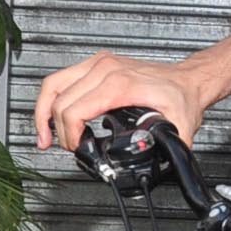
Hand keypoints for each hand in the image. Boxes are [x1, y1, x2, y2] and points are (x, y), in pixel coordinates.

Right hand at [34, 51, 212, 151]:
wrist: (187, 79)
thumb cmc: (180, 96)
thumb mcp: (178, 127)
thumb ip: (169, 150)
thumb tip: (159, 167)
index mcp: (119, 84)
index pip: (75, 110)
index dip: (70, 136)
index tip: (77, 149)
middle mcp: (105, 69)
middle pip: (60, 100)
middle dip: (57, 131)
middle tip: (66, 149)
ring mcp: (98, 64)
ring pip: (53, 86)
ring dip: (44, 112)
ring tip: (45, 136)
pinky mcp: (96, 64)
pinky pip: (61, 79)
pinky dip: (51, 99)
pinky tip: (52, 117)